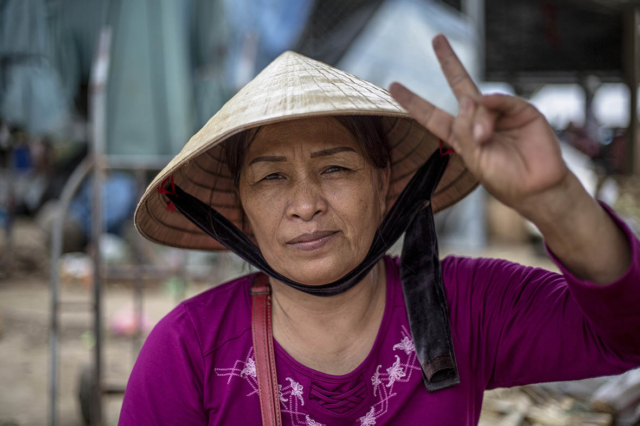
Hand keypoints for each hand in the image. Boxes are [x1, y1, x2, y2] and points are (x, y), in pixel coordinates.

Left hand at [389, 34, 569, 215]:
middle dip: (449, 62)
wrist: (537, 188)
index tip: (393, 86)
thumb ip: (466, 130)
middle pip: (460, 86)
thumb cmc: (503, 178)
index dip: (413, 101)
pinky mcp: (522, 111)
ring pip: (478, 103)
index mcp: (461, 138)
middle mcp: (478, 121)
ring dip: (478, 121)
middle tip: (437, 39)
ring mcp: (500, 114)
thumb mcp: (474, 159)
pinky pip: (501, 100)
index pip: (432, 116)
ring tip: (483, 139)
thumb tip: (472, 98)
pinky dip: (493, 103)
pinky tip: (487, 106)